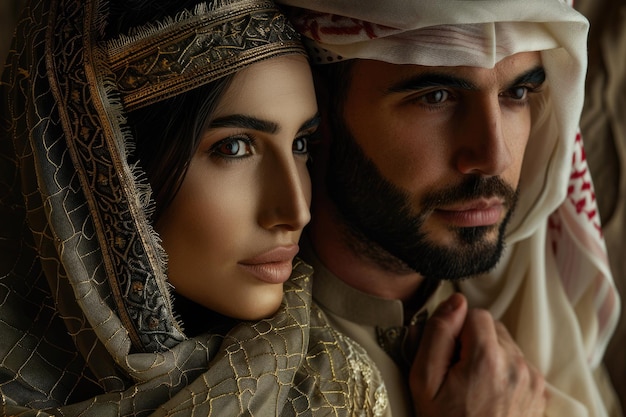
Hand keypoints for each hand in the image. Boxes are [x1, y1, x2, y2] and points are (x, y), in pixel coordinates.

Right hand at [409, 293, 545, 416]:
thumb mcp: (424, 381)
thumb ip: (438, 334)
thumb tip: (455, 302)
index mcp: (488, 358)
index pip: (476, 313)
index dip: (457, 329)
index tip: (448, 354)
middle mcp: (517, 364)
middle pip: (493, 328)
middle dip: (473, 341)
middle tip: (457, 371)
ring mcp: (532, 380)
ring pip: (506, 345)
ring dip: (489, 355)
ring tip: (472, 385)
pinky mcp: (539, 393)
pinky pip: (518, 364)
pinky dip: (503, 370)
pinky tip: (488, 392)